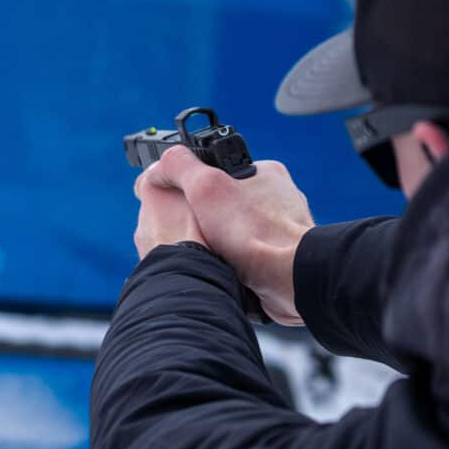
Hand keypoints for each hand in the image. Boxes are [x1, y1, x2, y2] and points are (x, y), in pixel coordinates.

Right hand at [146, 146, 314, 324]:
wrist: (290, 281)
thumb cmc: (255, 233)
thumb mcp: (206, 186)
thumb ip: (179, 167)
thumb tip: (158, 168)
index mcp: (264, 173)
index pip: (219, 171)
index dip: (194, 186)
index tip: (180, 202)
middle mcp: (278, 200)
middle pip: (226, 206)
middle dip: (206, 221)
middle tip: (193, 233)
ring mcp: (281, 232)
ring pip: (237, 235)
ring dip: (220, 246)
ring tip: (209, 254)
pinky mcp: (282, 261)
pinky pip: (249, 260)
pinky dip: (235, 266)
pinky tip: (227, 270)